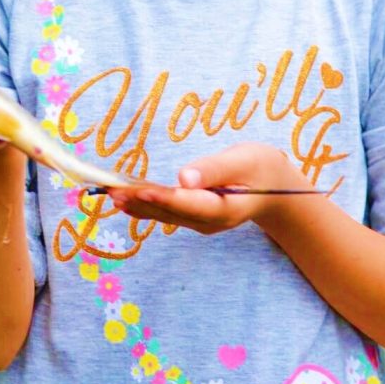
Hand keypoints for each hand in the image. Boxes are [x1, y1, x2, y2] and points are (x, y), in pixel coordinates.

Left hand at [108, 143, 305, 233]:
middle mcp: (208, 221)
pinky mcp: (193, 217)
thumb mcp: (243, 161)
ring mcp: (199, 222)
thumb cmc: (261, 168)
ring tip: (110, 194)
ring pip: (164, 214)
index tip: (140, 192)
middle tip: (112, 190)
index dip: (164, 199)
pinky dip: (144, 205)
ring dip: (136, 204)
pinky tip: (124, 200)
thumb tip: (185, 177)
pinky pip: (165, 212)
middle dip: (140, 201)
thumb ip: (215, 169)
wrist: (274, 189)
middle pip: (170, 211)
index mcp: (224, 209)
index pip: (189, 204)